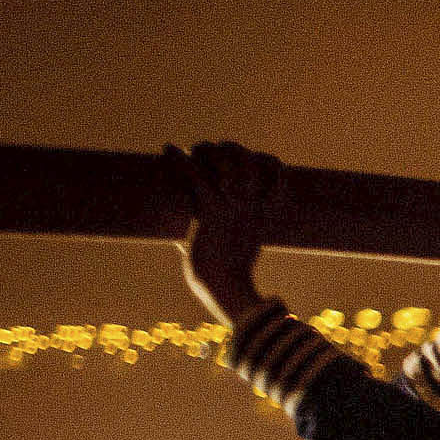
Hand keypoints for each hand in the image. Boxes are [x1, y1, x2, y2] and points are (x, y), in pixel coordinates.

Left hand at [172, 140, 281, 322]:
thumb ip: (207, 241)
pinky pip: (197, 176)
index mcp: (260, 209)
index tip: (240, 162)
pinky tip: (167, 149)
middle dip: (230, 149)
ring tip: (193, 153)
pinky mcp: (213, 210)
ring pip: (226, 157)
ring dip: (207, 151)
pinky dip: (178, 160)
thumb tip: (182, 243)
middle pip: (249, 156)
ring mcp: (235, 204)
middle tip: (210, 154)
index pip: (273, 169)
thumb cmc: (225, 280)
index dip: (259, 159)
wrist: (227, 290)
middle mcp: (251, 202)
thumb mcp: (225, 254)